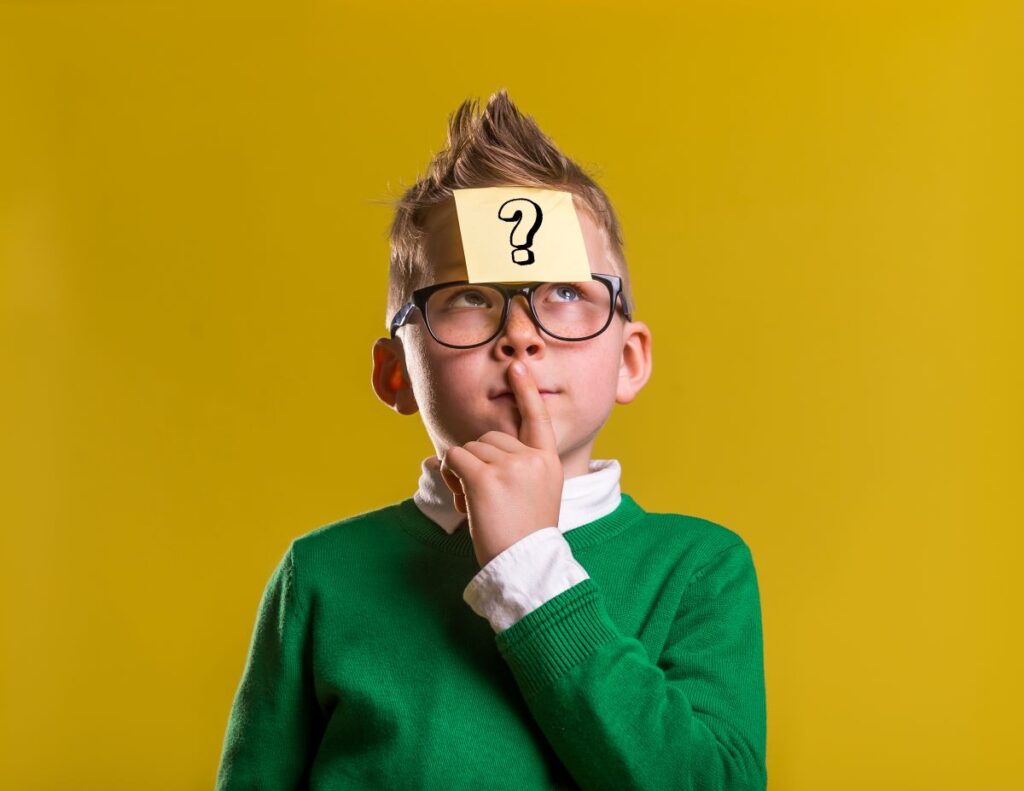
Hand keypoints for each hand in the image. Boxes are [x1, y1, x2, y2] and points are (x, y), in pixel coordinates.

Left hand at [439, 360, 563, 567]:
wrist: (524, 564)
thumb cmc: (523, 534)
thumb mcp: (535, 493)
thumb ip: (519, 467)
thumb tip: (471, 452)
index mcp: (548, 461)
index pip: (537, 418)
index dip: (526, 391)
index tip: (518, 365)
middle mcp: (532, 458)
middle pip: (490, 438)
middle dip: (478, 462)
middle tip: (486, 497)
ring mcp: (509, 466)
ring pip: (470, 449)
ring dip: (462, 472)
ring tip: (477, 503)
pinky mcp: (485, 477)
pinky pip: (454, 458)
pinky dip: (450, 474)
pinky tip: (462, 498)